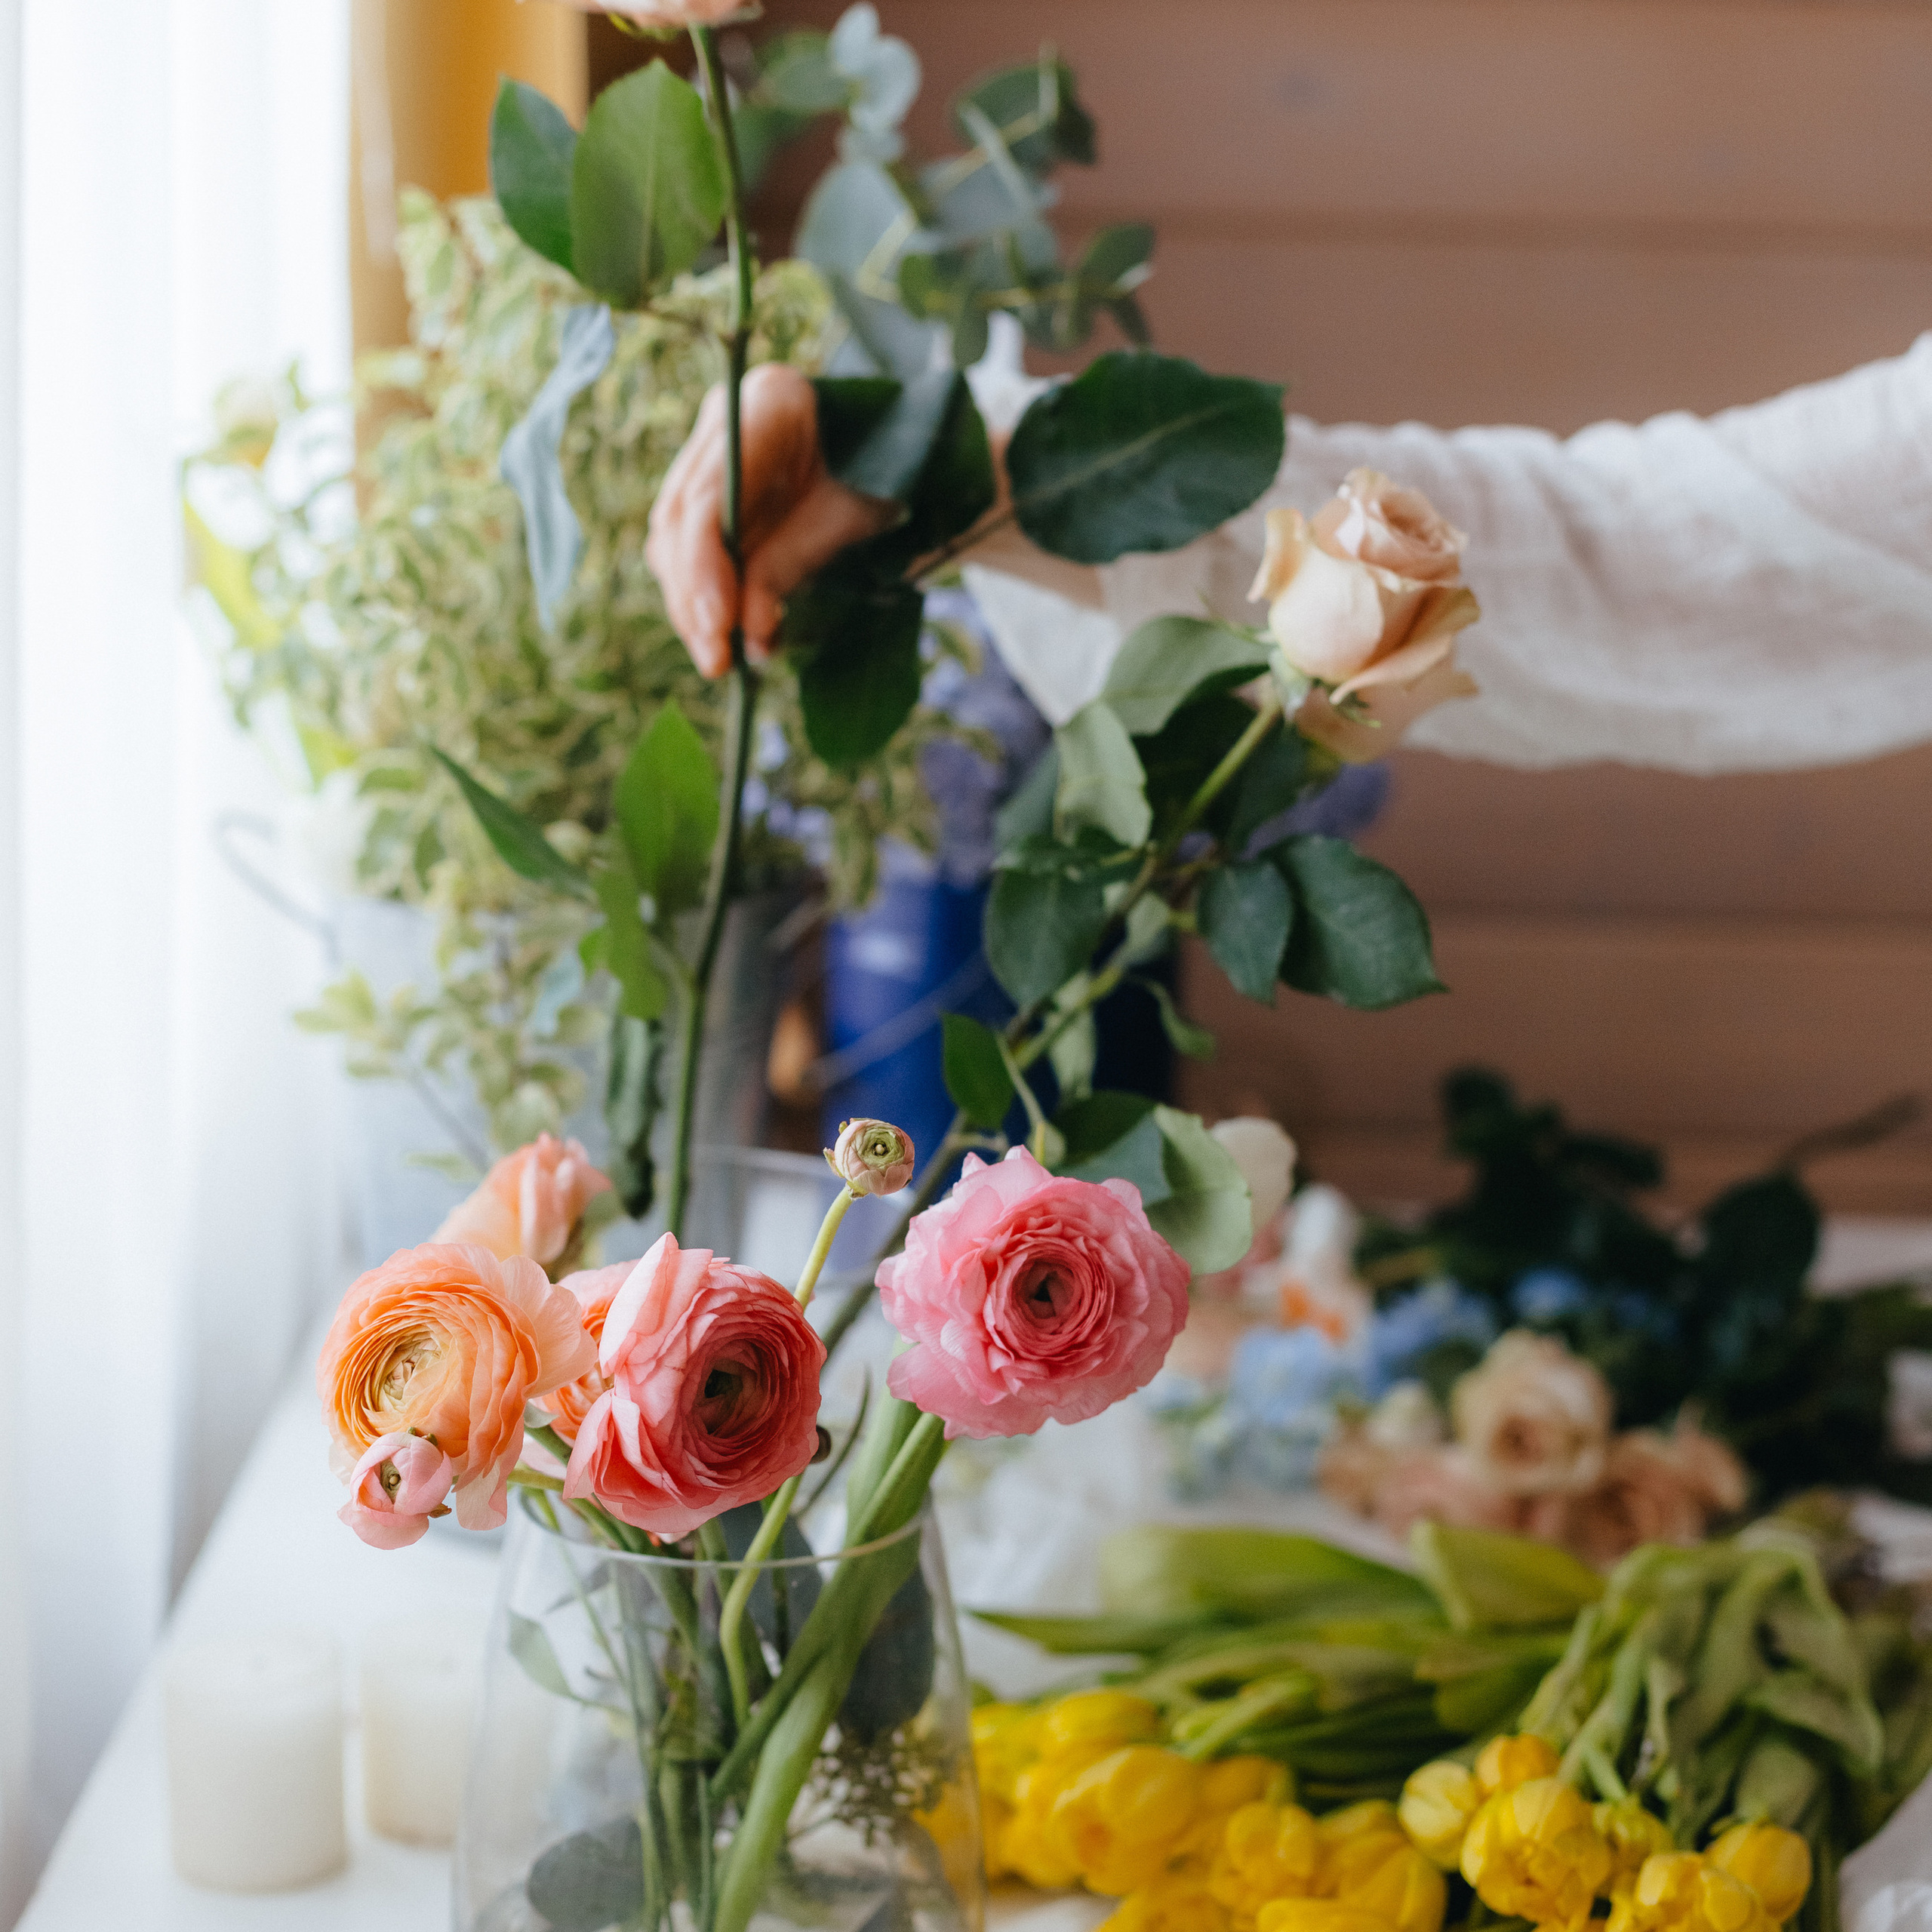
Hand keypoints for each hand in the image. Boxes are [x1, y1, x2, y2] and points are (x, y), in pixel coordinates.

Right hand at [645, 363, 896, 678]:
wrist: (894, 456)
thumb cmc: (881, 478)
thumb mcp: (849, 521)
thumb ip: (789, 567)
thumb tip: (748, 634)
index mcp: (769, 403)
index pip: (707, 492)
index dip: (703, 565)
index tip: (717, 624)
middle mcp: (724, 422)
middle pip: (679, 520)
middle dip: (692, 597)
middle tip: (715, 659)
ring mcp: (709, 454)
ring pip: (672, 540)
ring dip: (690, 607)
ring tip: (719, 659)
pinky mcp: (707, 495)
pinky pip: (686, 553)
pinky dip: (700, 601)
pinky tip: (722, 638)